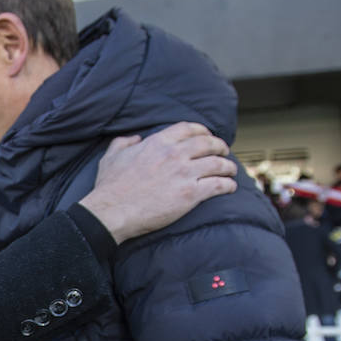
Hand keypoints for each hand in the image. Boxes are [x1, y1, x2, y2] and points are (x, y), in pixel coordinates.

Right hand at [79, 122, 236, 243]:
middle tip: (224, 152)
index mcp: (157, 143)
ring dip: (228, 166)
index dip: (202, 131)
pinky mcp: (190, 194)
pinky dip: (228, 184)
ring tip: (231, 170)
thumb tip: (135, 138)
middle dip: (220, 146)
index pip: (188, 129)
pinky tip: (230, 187)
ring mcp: (184, 174)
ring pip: (218, 163)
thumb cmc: (109, 186)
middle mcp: (174, 154)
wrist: (112, 211)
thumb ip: (123, 142)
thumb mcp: (111, 156)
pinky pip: (218, 185)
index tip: (207, 136)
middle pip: (208, 143)